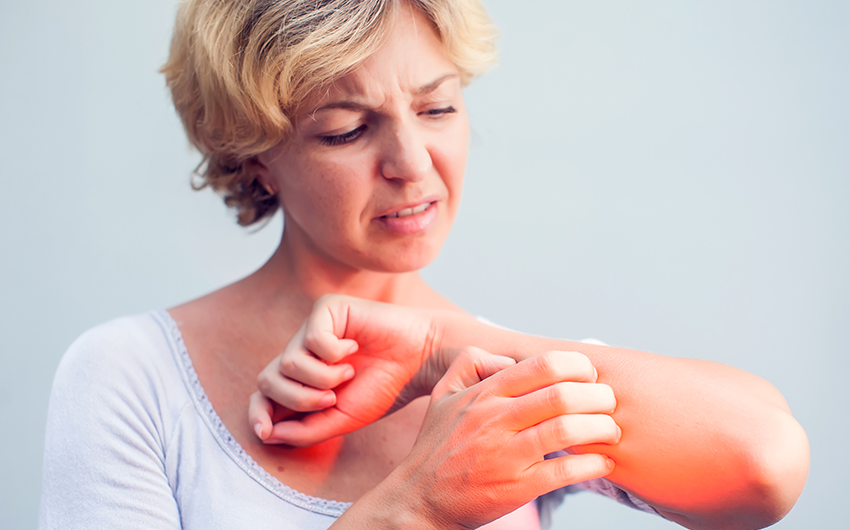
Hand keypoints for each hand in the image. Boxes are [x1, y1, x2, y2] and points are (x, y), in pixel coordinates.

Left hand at [249, 294, 446, 446]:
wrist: (419, 360)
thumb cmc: (384, 387)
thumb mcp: (343, 420)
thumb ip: (306, 430)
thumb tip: (268, 434)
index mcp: (303, 382)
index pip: (262, 395)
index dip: (256, 413)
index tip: (265, 431)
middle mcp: (302, 354)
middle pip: (268, 380)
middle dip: (297, 399)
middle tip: (331, 400)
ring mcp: (311, 330)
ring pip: (287, 363)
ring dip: (321, 378)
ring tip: (349, 373)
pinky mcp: (325, 309)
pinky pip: (312, 339)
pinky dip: (335, 353)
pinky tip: (354, 347)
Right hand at [378, 347, 619, 528]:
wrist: (419, 498)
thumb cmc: (437, 445)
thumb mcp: (443, 394)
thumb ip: (471, 363)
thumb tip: (510, 360)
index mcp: (485, 393)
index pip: (544, 366)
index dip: (578, 366)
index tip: (589, 377)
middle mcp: (495, 420)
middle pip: (562, 396)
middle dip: (599, 397)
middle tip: (610, 403)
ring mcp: (505, 455)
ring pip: (567, 431)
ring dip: (602, 429)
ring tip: (612, 432)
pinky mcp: (515, 488)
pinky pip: (563, 472)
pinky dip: (593, 465)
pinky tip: (603, 463)